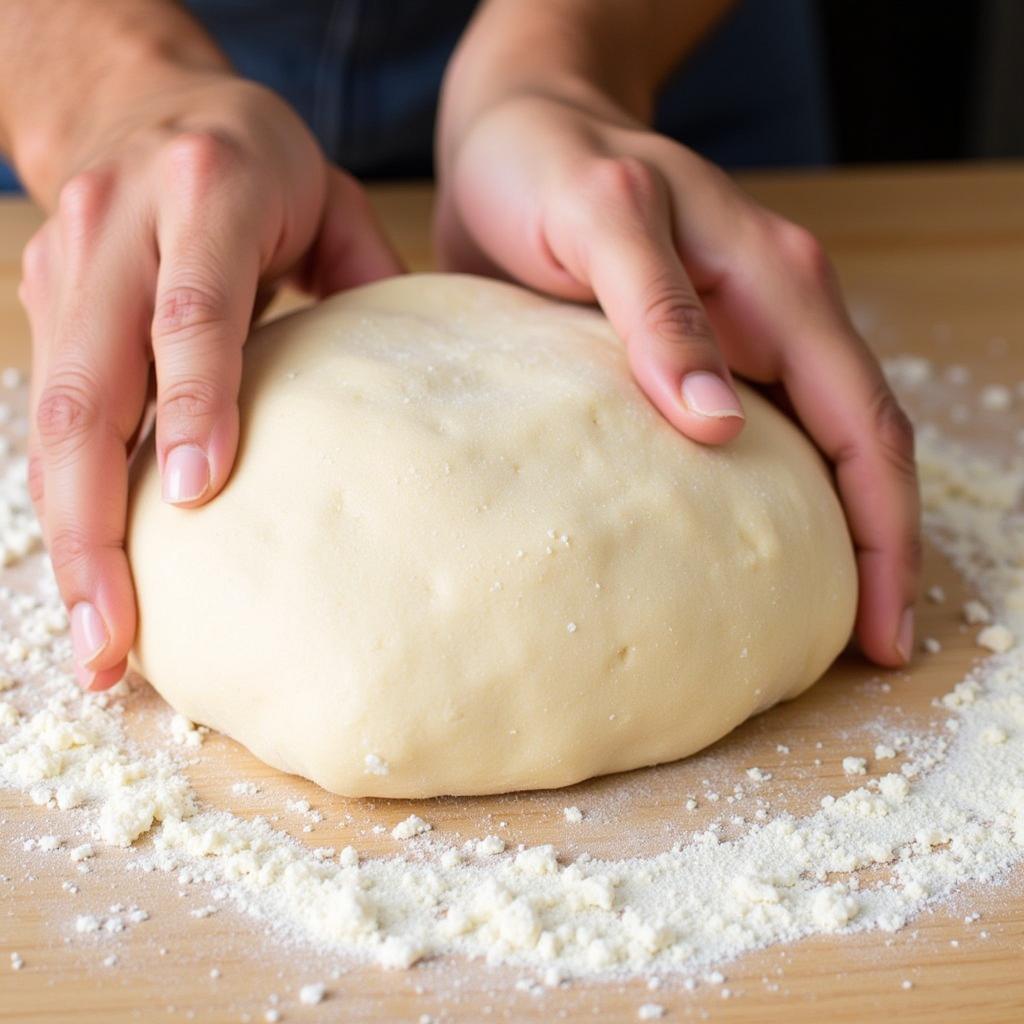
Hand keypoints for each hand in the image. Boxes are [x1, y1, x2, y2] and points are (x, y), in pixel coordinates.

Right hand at [19, 70, 401, 689]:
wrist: (138, 95)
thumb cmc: (256, 157)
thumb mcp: (329, 199)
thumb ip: (366, 283)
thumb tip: (419, 397)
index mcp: (207, 193)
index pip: (192, 312)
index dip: (191, 401)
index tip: (194, 493)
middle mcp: (117, 229)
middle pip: (89, 386)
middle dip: (94, 521)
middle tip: (119, 634)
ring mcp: (64, 266)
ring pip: (52, 417)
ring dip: (68, 537)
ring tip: (98, 641)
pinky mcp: (42, 300)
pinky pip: (50, 416)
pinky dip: (67, 501)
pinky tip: (94, 572)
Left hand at [436, 94, 919, 666]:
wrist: (511, 131)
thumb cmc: (545, 162)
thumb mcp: (600, 218)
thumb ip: (658, 309)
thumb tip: (719, 424)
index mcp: (774, 284)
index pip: (861, 423)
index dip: (885, 529)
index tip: (881, 623)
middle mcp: (772, 314)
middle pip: (855, 448)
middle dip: (875, 548)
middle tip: (862, 647)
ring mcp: (734, 337)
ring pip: (807, 448)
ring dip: (827, 532)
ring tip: (812, 619)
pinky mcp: (686, 354)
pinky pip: (744, 435)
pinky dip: (758, 500)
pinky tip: (732, 552)